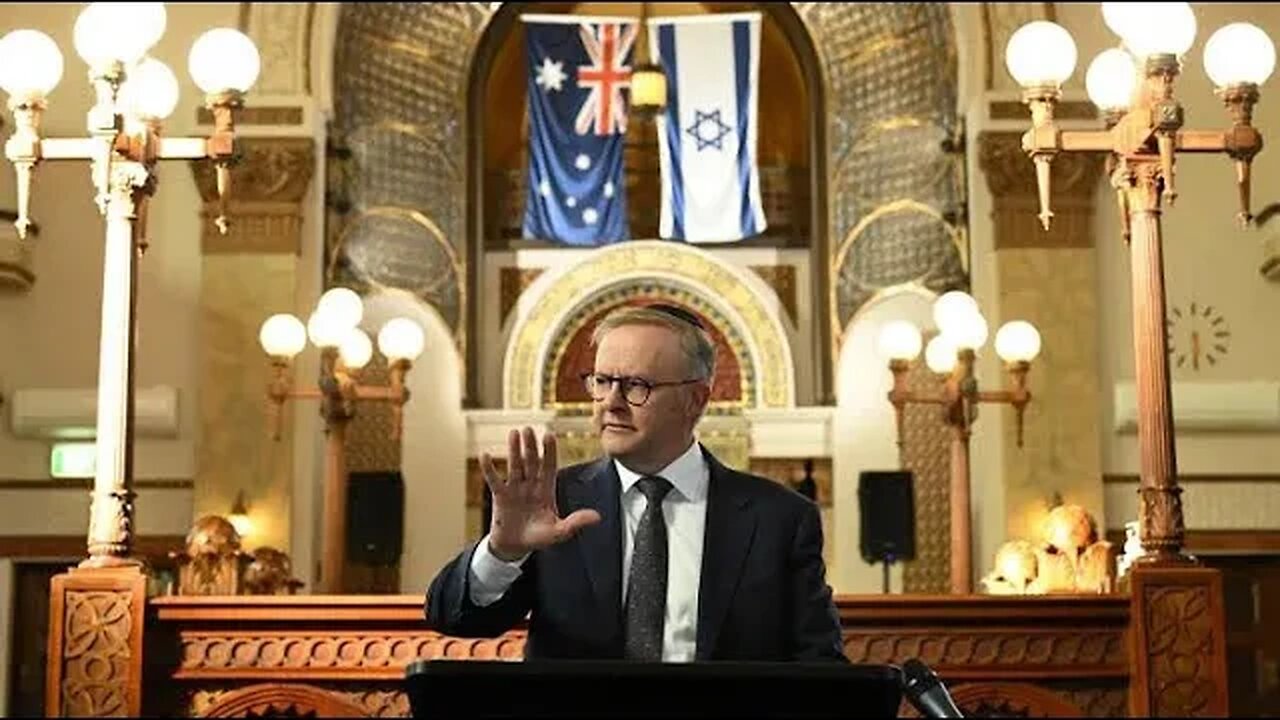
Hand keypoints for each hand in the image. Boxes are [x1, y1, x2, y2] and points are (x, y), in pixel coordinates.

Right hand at [482, 427, 601, 560]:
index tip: (549, 435)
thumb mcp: (559, 532)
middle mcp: (531, 485)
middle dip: (530, 446)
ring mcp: (515, 488)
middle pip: (531, 462)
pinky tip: (485, 455)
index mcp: (546, 491)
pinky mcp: (500, 496)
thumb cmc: (538, 538)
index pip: (549, 467)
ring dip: (514, 450)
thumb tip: (597, 517)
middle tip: (529, 429)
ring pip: (515, 466)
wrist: (515, 547)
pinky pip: (494, 480)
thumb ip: (575, 523)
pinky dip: (489, 468)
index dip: (549, 452)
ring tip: (513, 433)